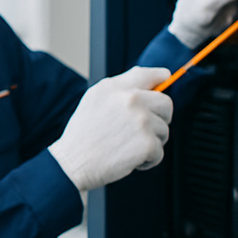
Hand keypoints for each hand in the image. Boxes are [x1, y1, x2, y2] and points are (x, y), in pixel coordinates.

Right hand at [48, 66, 173, 192]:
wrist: (72, 163)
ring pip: (163, 131)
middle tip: (140, 130)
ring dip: (150, 141)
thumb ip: (120, 87)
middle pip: (165, 104)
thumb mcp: (93, 100)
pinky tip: (128, 158)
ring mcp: (141, 121)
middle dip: (159, 118)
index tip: (164, 81)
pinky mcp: (147, 143)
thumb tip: (148, 78)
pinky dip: (147, 160)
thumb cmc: (82, 136)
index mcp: (115, 87)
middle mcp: (130, 100)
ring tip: (126, 146)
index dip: (161, 78)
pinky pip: (159, 152)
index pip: (149, 74)